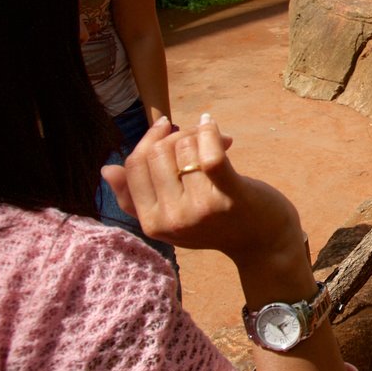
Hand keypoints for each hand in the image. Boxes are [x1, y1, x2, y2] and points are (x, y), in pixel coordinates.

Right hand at [102, 114, 304, 266]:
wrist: (265, 243)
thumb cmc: (218, 224)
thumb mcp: (172, 218)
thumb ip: (137, 199)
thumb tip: (106, 170)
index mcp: (152, 223)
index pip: (133, 166)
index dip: (148, 141)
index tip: (166, 128)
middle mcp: (172, 220)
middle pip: (157, 153)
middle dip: (178, 136)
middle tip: (200, 137)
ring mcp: (200, 210)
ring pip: (183, 149)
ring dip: (200, 136)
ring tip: (220, 143)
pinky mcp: (229, 197)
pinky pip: (209, 154)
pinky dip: (210, 132)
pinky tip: (215, 127)